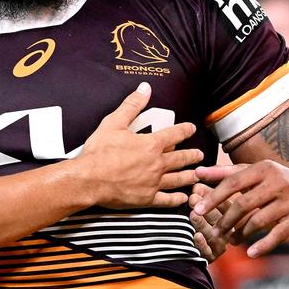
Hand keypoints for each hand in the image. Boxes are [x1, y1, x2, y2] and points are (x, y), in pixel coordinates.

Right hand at [79, 83, 201, 208]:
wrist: (89, 180)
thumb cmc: (100, 152)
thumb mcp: (114, 123)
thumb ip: (132, 105)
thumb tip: (144, 89)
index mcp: (151, 145)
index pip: (174, 134)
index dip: (185, 130)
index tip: (191, 129)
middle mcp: (157, 164)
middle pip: (181, 158)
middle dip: (192, 155)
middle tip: (199, 155)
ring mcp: (153, 183)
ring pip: (178, 179)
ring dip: (189, 176)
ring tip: (197, 175)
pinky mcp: (147, 199)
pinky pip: (166, 200)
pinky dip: (177, 199)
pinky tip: (182, 198)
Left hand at [193, 162, 288, 256]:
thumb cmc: (277, 182)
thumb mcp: (255, 173)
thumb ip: (226, 173)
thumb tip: (197, 172)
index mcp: (263, 169)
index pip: (233, 182)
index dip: (214, 197)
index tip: (196, 210)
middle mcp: (278, 182)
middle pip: (244, 203)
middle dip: (226, 220)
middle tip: (215, 232)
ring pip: (258, 221)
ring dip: (241, 233)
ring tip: (231, 241)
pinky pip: (277, 234)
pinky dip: (262, 245)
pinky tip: (250, 253)